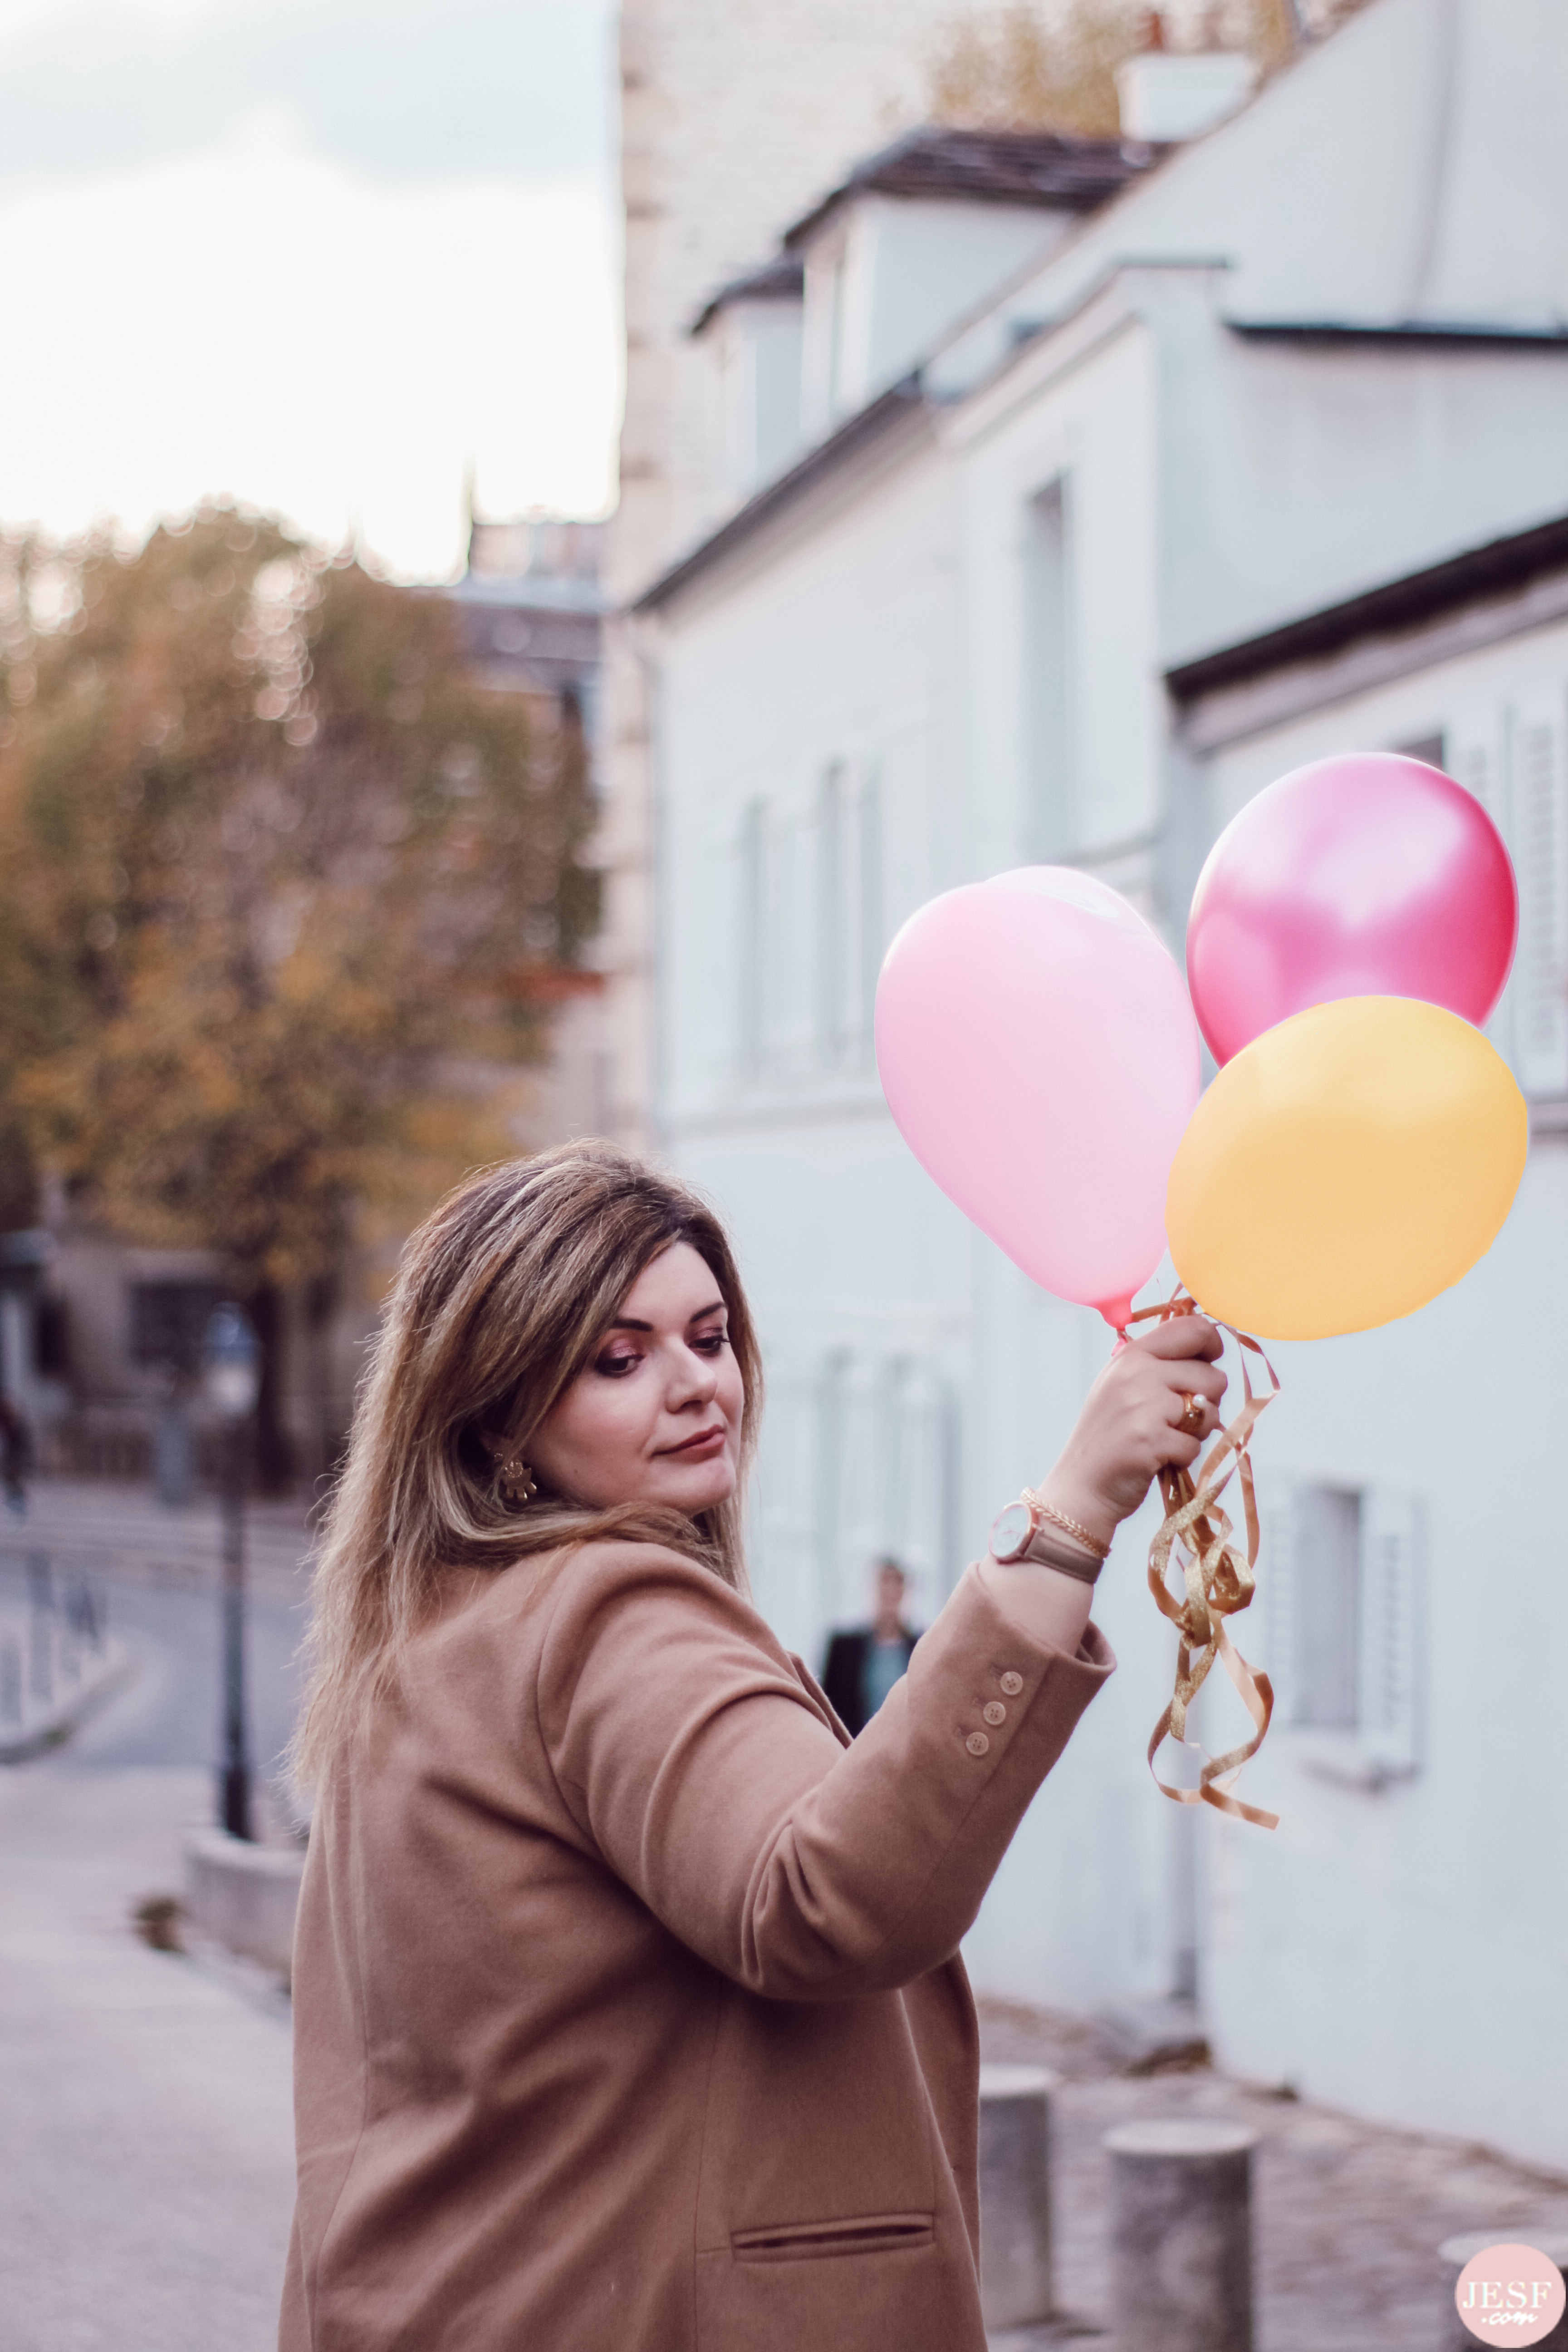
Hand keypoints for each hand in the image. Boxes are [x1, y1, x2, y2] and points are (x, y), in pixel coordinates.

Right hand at [1033, 1316, 1226, 1550]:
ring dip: (1196, 1431)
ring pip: (1210, 1411)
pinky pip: (1195, 1445)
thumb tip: (1209, 1347)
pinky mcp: (1151, 1440)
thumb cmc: (1110, 1435)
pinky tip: (1158, 1458)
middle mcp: (1137, 1373)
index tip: (1207, 1363)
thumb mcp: (1124, 1385)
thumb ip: (1159, 1363)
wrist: (1081, 1486)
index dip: (1212, 1345)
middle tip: (1178, 1418)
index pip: (1193, 1328)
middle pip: (1212, 1376)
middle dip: (1206, 1402)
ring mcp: (1144, 1406)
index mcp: (1132, 1354)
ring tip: (1165, 1437)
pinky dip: (1183, 1457)